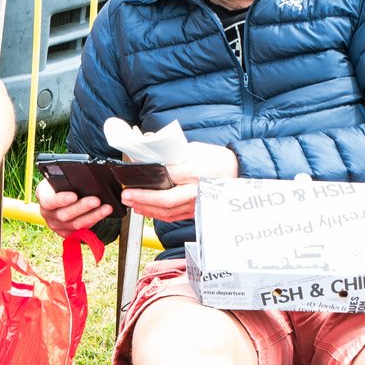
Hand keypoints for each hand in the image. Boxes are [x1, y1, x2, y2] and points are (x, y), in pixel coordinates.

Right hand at [36, 178, 110, 236]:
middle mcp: (47, 212)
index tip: (74, 196)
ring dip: (92, 216)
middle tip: (96, 200)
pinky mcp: (66, 232)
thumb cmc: (62, 182)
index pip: (49, 200)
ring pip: (75, 224)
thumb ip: (67, 177)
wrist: (60, 195)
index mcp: (43, 196)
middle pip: (64, 214)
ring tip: (106, 208)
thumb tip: (84, 176)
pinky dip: (93, 221)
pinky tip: (102, 215)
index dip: (61, 199)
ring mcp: (56, 224)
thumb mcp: (60, 176)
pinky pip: (81, 230)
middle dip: (82, 207)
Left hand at [116, 142, 237, 224]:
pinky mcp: (196, 211)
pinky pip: (174, 216)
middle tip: (126, 195)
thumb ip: (172, 153)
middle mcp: (196, 191)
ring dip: (146, 209)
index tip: (131, 174)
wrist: (238, 172)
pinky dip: (157, 214)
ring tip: (132, 203)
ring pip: (168, 212)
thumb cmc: (217, 159)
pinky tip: (146, 210)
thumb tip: (149, 150)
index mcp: (195, 171)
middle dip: (142, 198)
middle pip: (165, 200)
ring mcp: (197, 204)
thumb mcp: (195, 149)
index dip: (146, 177)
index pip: (166, 175)